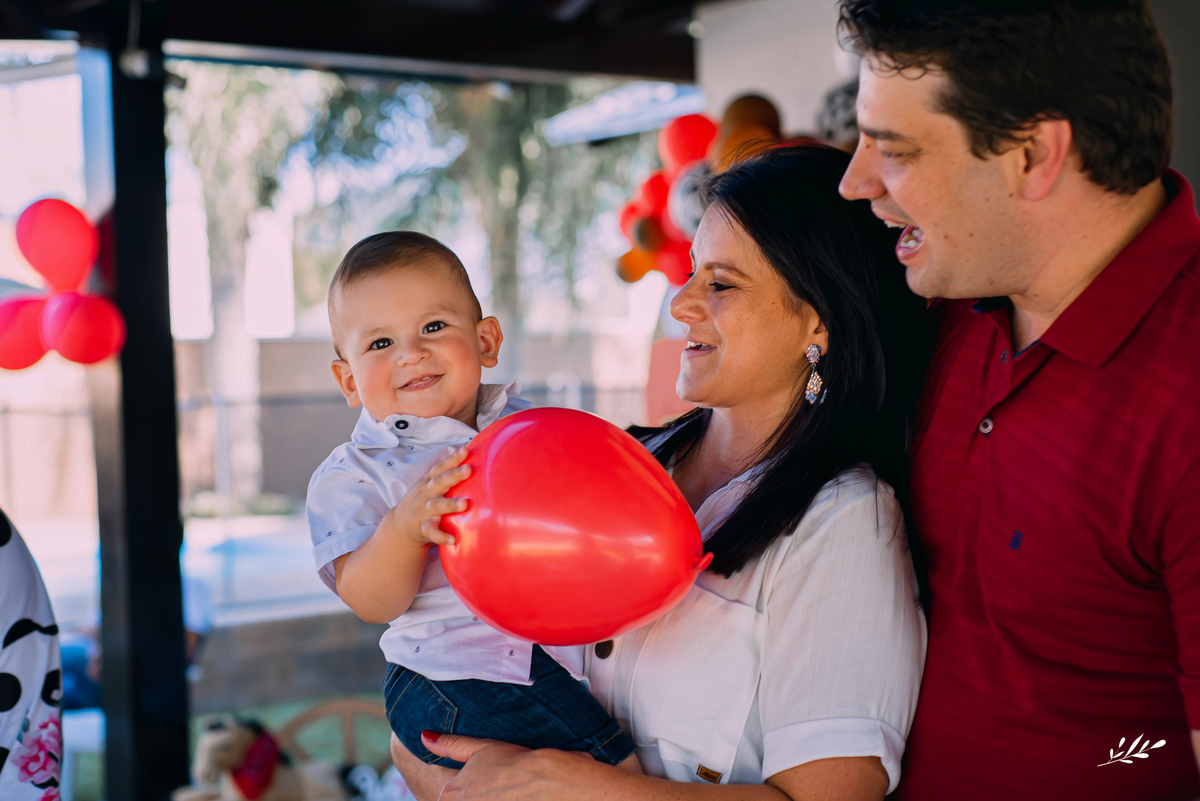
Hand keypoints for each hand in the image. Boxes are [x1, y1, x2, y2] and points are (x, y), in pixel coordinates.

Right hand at [389, 447, 470, 545]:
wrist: (400, 524)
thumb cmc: (424, 500)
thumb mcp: (430, 484)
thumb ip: (448, 474)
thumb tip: (475, 458)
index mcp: (429, 481)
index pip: (441, 467)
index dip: (452, 458)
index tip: (465, 450)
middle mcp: (426, 493)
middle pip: (440, 482)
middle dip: (453, 475)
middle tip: (468, 470)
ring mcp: (424, 510)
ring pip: (437, 506)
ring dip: (450, 504)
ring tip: (464, 504)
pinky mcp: (423, 527)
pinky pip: (432, 532)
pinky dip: (441, 536)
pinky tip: (452, 539)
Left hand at [422, 731, 600, 800]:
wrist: (552, 780)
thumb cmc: (518, 762)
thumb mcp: (483, 748)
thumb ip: (451, 744)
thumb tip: (425, 736)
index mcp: (448, 795)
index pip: (450, 796)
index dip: (474, 789)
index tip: (492, 783)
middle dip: (480, 796)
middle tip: (501, 790)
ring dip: (492, 799)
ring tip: (510, 795)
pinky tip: (514, 799)